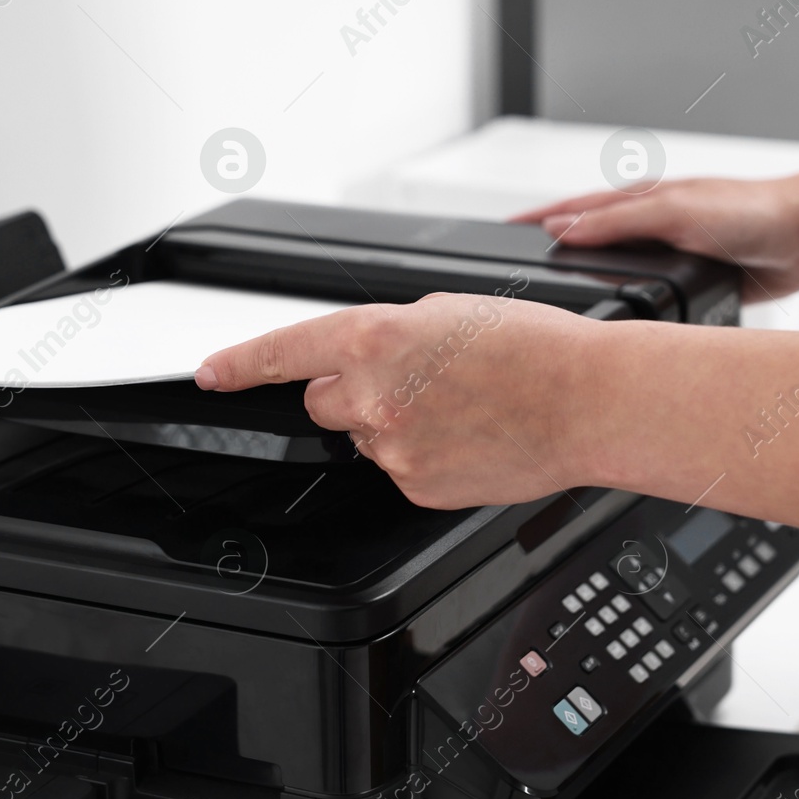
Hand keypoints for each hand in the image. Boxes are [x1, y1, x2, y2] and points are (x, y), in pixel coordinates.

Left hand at [195, 293, 610, 508]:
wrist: (587, 401)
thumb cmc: (535, 348)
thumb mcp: (448, 312)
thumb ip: (390, 334)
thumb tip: (371, 358)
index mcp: (376, 341)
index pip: (284, 353)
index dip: (239, 364)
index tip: (211, 373)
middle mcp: (375, 398)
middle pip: (325, 401)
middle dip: (354, 391)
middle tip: (414, 381)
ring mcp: (394, 450)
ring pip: (366, 437)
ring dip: (396, 422)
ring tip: (459, 407)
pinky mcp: (419, 487)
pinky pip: (400, 468)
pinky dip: (425, 454)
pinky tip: (468, 436)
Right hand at [513, 177, 798, 301]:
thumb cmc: (751, 210)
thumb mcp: (674, 211)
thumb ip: (618, 222)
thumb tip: (562, 230)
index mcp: (643, 199)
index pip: (575, 208)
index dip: (537, 220)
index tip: (503, 230)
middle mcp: (655, 223)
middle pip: (589, 236)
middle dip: (553, 247)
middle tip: (517, 268)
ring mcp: (674, 251)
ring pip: (618, 267)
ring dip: (589, 275)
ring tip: (556, 296)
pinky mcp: (697, 279)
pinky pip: (651, 292)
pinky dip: (628, 300)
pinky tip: (621, 317)